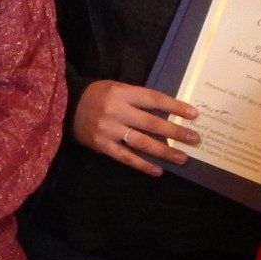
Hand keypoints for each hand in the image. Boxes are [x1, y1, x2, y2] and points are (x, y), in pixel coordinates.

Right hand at [73, 80, 199, 176]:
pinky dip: (143, 165)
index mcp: (122, 93)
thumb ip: (138, 99)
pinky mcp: (102, 146)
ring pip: (142, 143)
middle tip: (194, 139)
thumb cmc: (96, 95)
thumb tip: (167, 112)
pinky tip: (158, 170)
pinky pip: (126, 157)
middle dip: (176, 132)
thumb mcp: (117, 88)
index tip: (194, 114)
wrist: (65, 106)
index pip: (154, 100)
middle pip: (152, 123)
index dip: (175, 107)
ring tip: (182, 157)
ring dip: (164, 151)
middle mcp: (117, 111)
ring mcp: (109, 130)